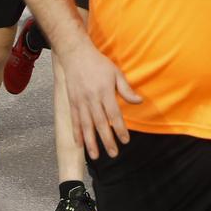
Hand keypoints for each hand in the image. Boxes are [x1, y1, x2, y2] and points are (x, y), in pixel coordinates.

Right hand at [60, 43, 142, 159]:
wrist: (76, 54)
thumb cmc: (98, 64)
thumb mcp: (116, 73)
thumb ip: (126, 89)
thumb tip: (139, 101)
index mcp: (105, 91)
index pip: (114, 114)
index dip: (120, 129)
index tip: (125, 141)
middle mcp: (92, 98)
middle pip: (100, 123)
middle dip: (107, 140)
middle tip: (113, 154)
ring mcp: (80, 101)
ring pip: (86, 125)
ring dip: (90, 142)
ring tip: (95, 156)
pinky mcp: (72, 102)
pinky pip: (74, 120)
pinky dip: (76, 133)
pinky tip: (80, 144)